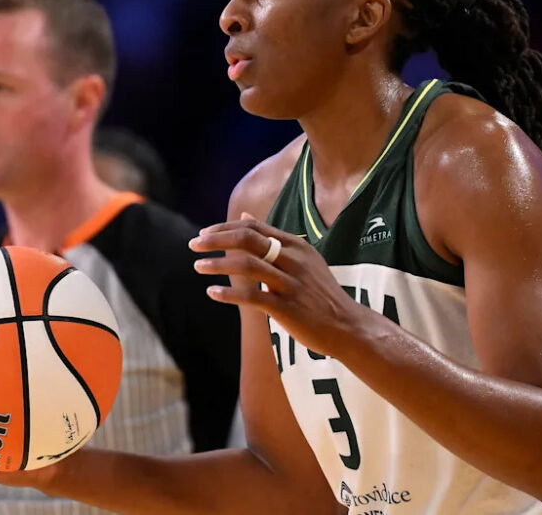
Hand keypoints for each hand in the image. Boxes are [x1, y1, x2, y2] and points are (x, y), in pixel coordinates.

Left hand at [189, 213, 366, 357]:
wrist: (348, 326)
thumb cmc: (320, 293)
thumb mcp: (303, 259)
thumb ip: (273, 238)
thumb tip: (245, 215)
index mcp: (296, 245)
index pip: (254, 227)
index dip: (225, 228)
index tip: (204, 234)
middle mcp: (294, 260)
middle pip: (248, 239)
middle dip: (216, 239)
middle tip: (193, 244)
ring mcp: (291, 284)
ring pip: (247, 265)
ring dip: (217, 264)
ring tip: (198, 266)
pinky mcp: (288, 308)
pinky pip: (253, 297)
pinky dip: (229, 294)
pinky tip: (212, 293)